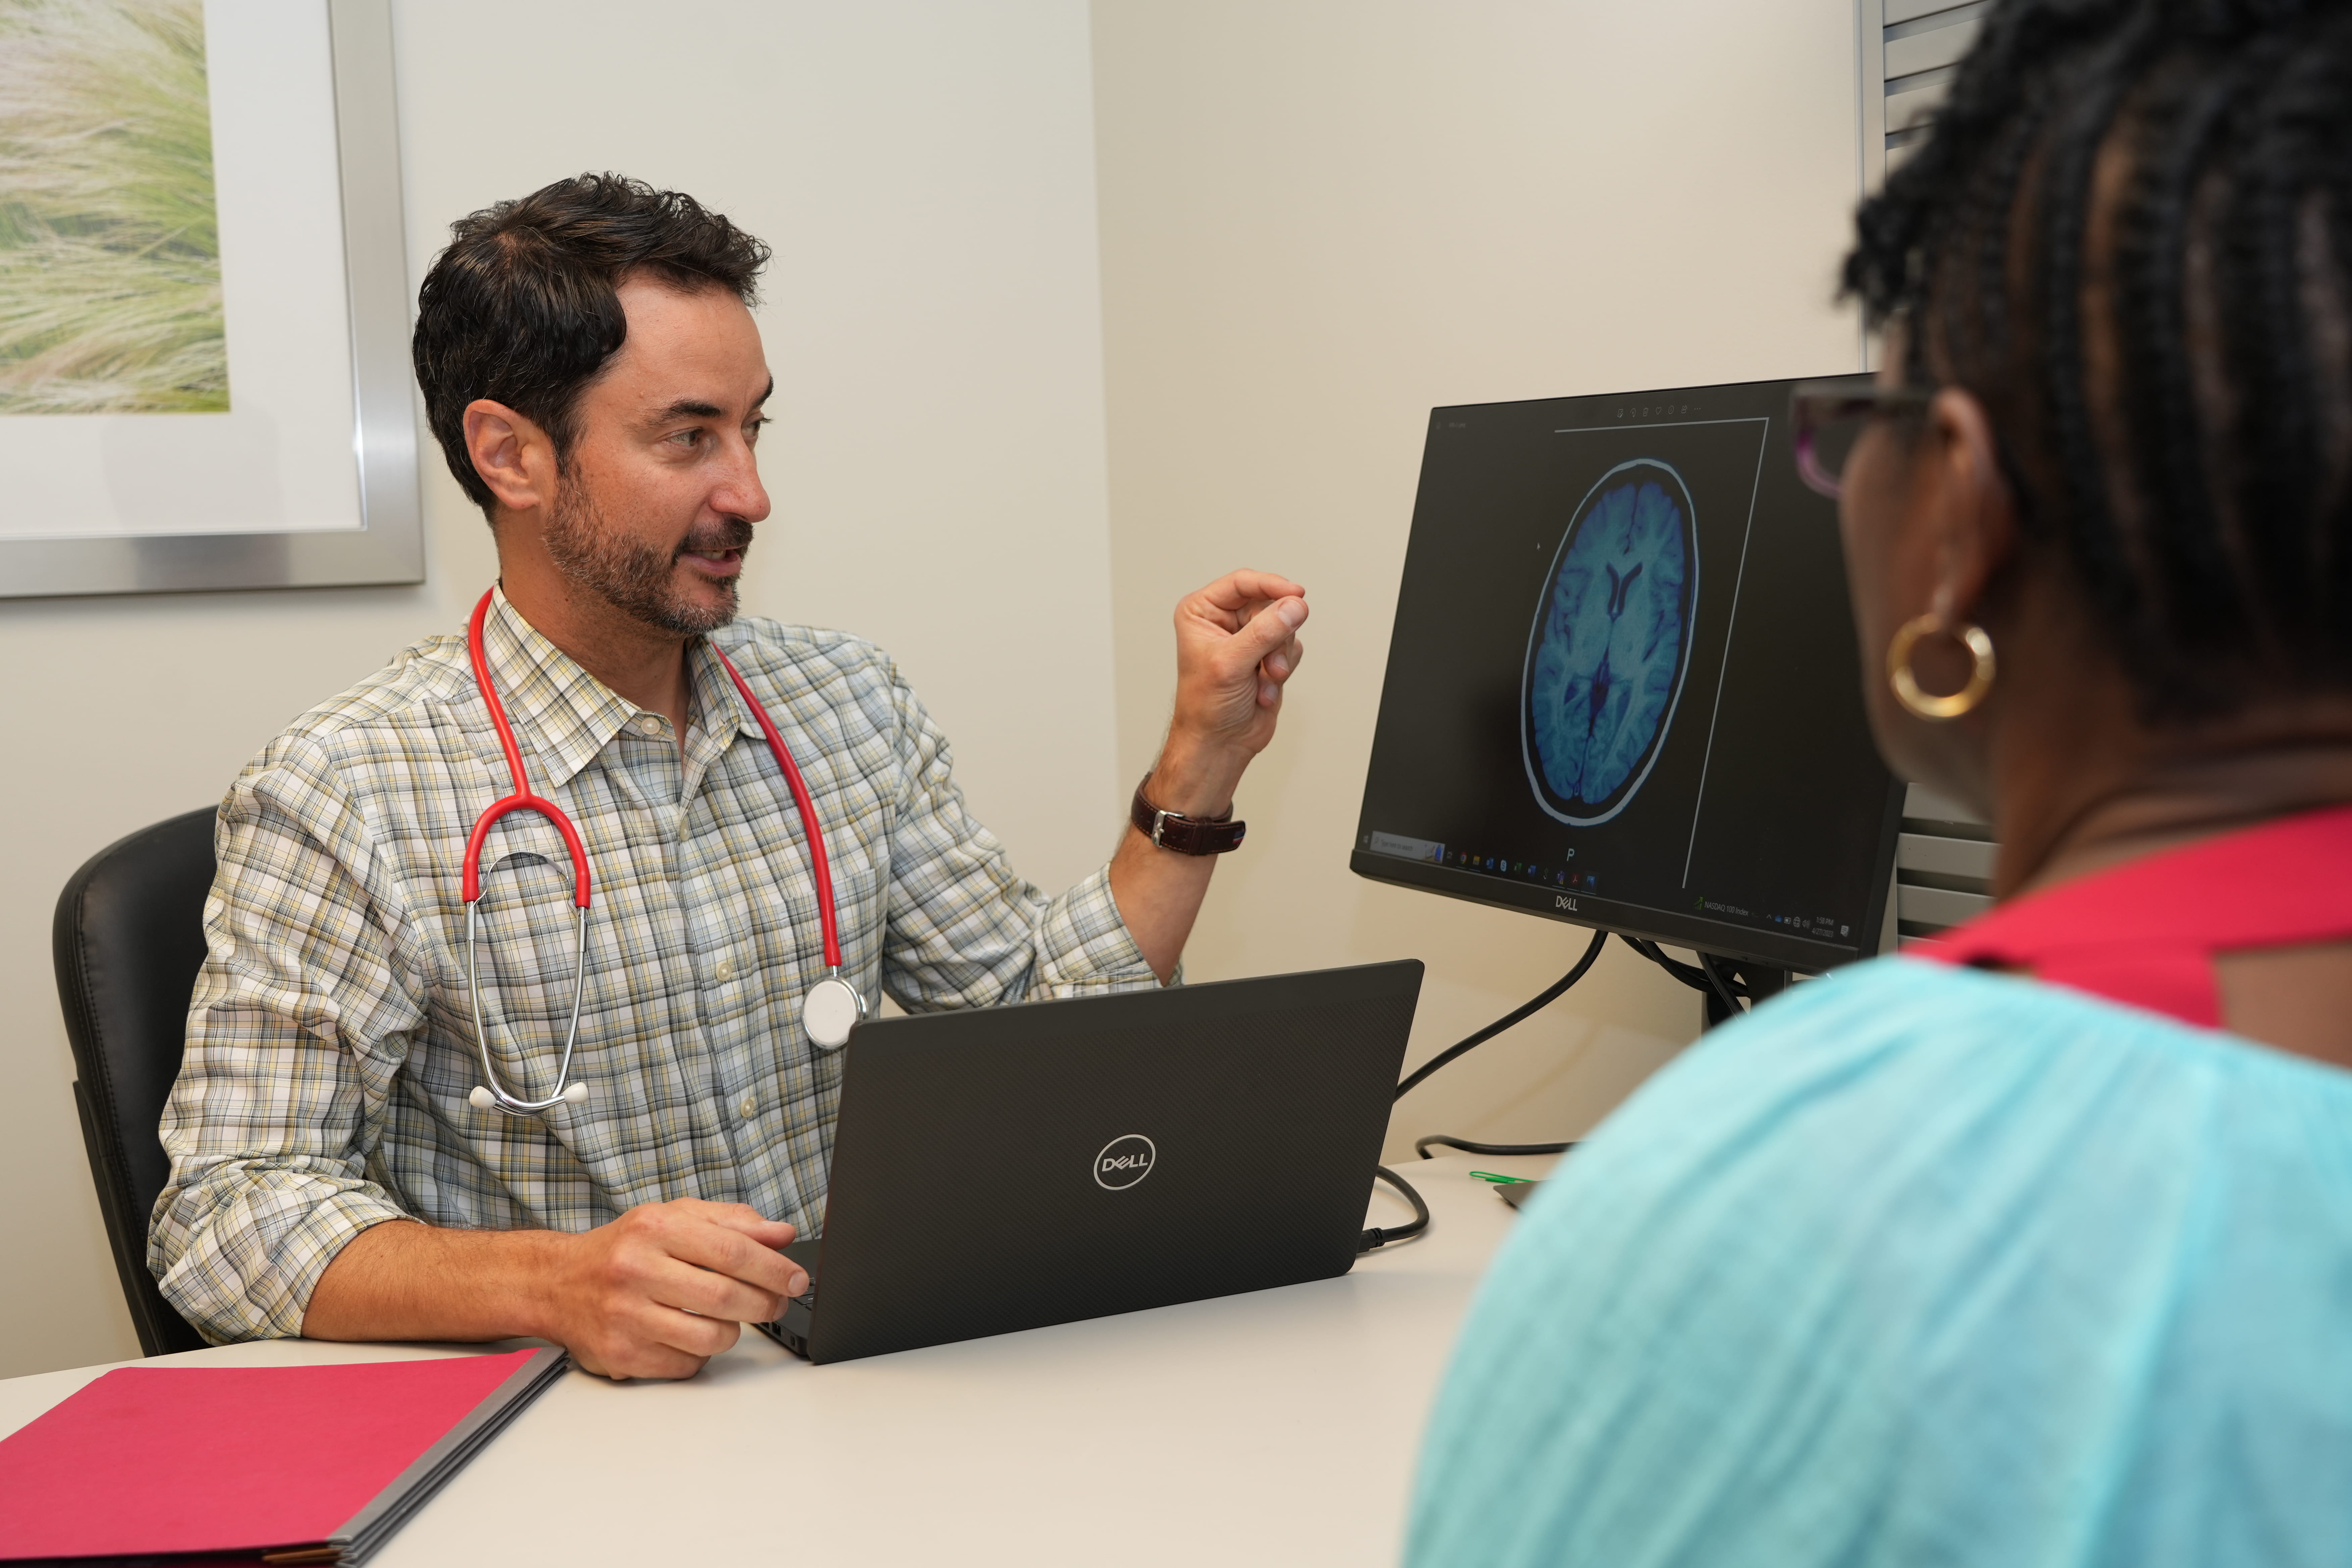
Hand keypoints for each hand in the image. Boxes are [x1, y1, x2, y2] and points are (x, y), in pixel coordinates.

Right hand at [538, 1199, 807, 1379]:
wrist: (556, 1283)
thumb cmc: (624, 1249)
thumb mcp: (675, 1217)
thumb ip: (732, 1222)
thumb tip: (782, 1234)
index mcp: (655, 1228)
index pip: (732, 1251)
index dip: (775, 1269)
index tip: (797, 1279)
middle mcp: (636, 1270)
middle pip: (726, 1297)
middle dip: (765, 1304)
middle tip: (776, 1303)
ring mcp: (625, 1316)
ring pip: (711, 1337)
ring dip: (733, 1331)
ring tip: (727, 1317)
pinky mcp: (620, 1355)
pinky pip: (686, 1365)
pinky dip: (700, 1354)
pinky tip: (689, 1335)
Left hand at [1157, 570, 1307, 812]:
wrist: (1219, 744)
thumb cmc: (1206, 706)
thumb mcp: (1231, 663)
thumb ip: (1264, 632)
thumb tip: (1294, 606)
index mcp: (1202, 611)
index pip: (1242, 583)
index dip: (1271, 586)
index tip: (1296, 595)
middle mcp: (1224, 620)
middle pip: (1268, 604)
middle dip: (1275, 636)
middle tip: (1271, 662)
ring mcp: (1248, 638)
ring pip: (1284, 626)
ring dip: (1279, 657)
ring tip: (1266, 679)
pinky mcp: (1267, 656)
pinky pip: (1291, 648)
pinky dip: (1283, 670)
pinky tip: (1265, 690)